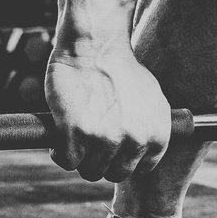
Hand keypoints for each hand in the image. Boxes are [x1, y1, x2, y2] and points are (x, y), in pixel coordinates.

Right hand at [45, 46, 174, 181]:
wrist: (96, 44)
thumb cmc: (119, 67)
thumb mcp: (150, 99)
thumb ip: (148, 127)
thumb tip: (142, 146)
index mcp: (157, 135)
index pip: (140, 169)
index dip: (122, 159)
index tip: (111, 148)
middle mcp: (135, 141)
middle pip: (114, 173)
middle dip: (100, 161)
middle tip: (89, 142)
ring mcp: (106, 139)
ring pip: (90, 171)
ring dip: (80, 158)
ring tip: (74, 138)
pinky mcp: (77, 135)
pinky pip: (67, 162)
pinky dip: (60, 153)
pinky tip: (59, 138)